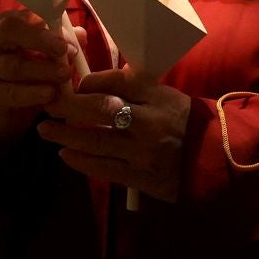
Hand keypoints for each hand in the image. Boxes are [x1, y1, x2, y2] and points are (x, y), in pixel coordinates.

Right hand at [0, 9, 78, 148]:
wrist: (3, 103)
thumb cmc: (27, 66)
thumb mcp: (45, 51)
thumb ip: (63, 41)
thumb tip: (80, 34)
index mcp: (6, 23)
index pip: (23, 14)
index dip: (46, 22)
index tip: (67, 37)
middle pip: (10, 31)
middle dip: (39, 39)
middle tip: (63, 49)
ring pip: (13, 65)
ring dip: (42, 70)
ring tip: (64, 75)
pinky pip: (11, 92)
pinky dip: (32, 93)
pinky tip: (50, 94)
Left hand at [38, 66, 190, 202]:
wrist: (212, 158)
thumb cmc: (184, 121)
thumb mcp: (166, 95)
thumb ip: (135, 86)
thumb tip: (93, 82)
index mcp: (157, 95)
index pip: (115, 82)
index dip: (88, 83)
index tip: (74, 85)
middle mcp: (148, 121)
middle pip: (99, 109)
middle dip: (67, 107)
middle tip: (47, 105)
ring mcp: (143, 151)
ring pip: (95, 141)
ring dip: (65, 135)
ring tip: (45, 130)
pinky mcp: (139, 176)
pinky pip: (103, 168)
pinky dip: (81, 161)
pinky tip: (65, 154)